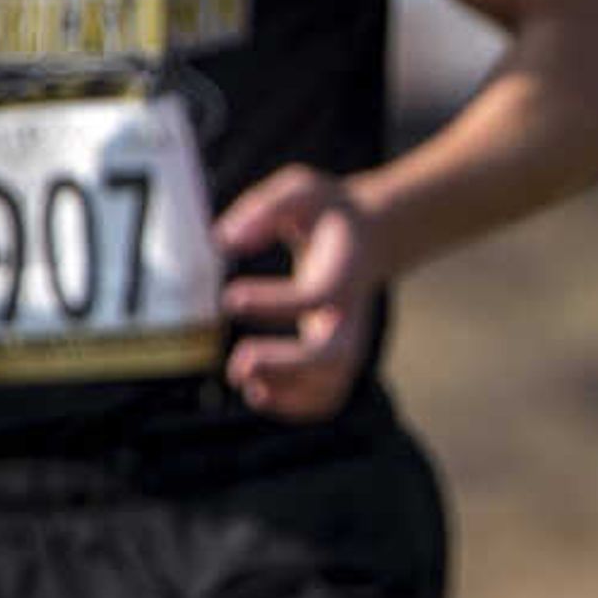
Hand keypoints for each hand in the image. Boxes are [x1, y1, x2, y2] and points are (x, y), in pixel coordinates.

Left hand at [215, 167, 390, 420]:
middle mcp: (351, 314)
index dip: (276, 303)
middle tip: (238, 363)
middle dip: (287, 366)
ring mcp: (347, 339)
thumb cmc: (328, 213)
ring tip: (246, 381)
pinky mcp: (337, 356)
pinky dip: (295, 406)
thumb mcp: (301, 191)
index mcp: (345, 273)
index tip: (229, 297)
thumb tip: (224, 241)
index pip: (317, 298)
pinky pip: (325, 397)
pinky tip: (257, 391)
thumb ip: (264, 209)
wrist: (373, 235)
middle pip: (333, 357)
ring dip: (288, 394)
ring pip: (331, 385)